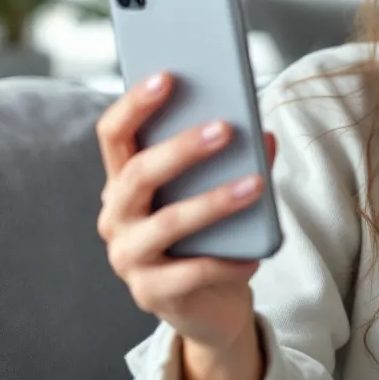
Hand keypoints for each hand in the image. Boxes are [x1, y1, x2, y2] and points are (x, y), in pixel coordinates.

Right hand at [95, 72, 277, 359]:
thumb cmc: (210, 234)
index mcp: (124, 180)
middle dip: (181, 149)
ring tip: (256, 185)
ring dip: (214, 201)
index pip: (114, 134)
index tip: (168, 76)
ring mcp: (129, 257)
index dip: (135, 103)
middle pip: (138, 173)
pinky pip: (191, 273)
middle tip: (225, 128)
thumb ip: (235, 160)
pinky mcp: (151, 294)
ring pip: (167, 223)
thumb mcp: (217, 191)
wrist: (211, 304)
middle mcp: (116, 216)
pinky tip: (254, 254)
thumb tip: (265, 135)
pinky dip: (226, 261)